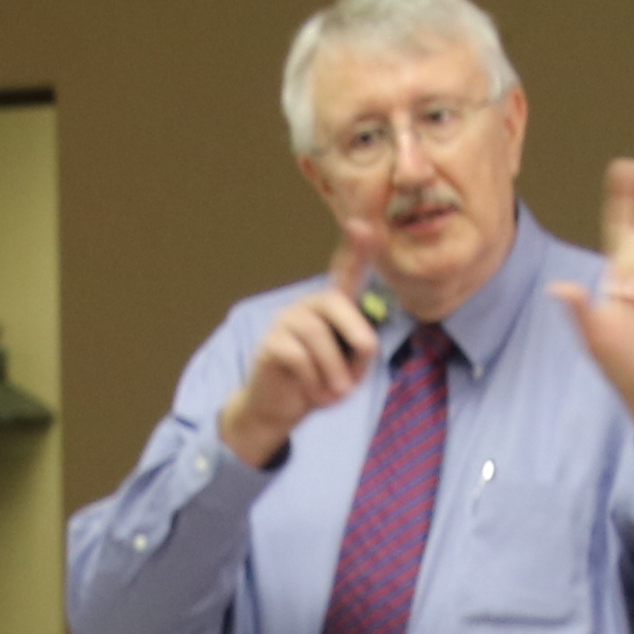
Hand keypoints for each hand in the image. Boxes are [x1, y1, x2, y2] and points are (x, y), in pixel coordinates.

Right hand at [222, 191, 396, 466]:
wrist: (279, 408)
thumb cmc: (319, 384)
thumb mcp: (351, 369)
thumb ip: (361, 350)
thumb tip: (364, 341)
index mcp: (331, 310)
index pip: (345, 273)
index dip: (356, 249)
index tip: (363, 225)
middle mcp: (307, 307)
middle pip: (335, 302)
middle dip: (355, 332)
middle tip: (364, 360)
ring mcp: (285, 321)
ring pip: (317, 335)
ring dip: (333, 370)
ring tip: (334, 392)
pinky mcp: (269, 343)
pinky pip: (298, 355)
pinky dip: (312, 379)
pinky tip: (310, 390)